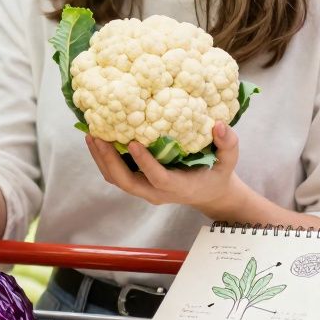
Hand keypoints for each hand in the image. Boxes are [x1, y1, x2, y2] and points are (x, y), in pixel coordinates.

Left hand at [86, 122, 242, 214]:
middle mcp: (157, 192)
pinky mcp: (138, 183)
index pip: (157, 177)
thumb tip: (219, 125)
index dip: (144, 162)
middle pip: (126, 181)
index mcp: (178, 186)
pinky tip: (97, 138)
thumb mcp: (229, 161)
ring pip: (116, 179)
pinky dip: (103, 159)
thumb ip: (228, 144)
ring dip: (101, 158)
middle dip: (109, 160)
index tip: (133, 142)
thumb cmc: (217, 175)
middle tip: (97, 135)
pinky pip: (116, 174)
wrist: (210, 194)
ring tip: (91, 134)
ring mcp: (145, 190)